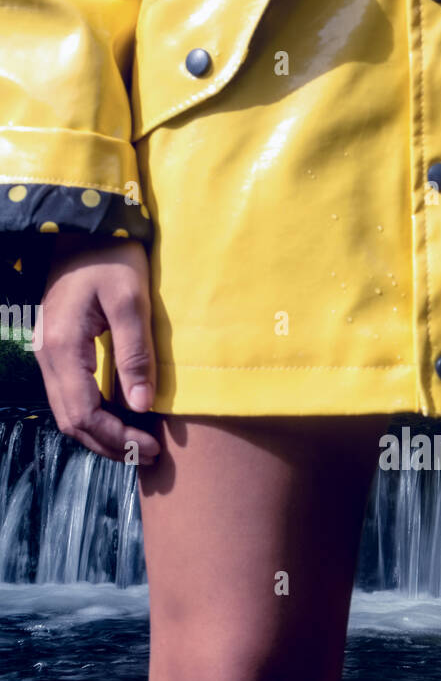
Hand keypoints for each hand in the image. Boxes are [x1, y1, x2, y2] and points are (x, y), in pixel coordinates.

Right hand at [35, 235, 160, 463]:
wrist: (84, 226)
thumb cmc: (112, 256)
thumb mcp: (132, 301)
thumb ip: (135, 354)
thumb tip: (142, 406)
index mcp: (64, 347)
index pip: (84, 413)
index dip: (118, 437)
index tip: (152, 446)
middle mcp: (48, 356)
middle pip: (72, 421)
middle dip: (110, 444)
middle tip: (150, 453)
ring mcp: (48, 353)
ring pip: (68, 412)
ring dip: (102, 434)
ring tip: (139, 443)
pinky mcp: (58, 349)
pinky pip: (71, 395)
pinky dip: (95, 415)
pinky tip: (123, 417)